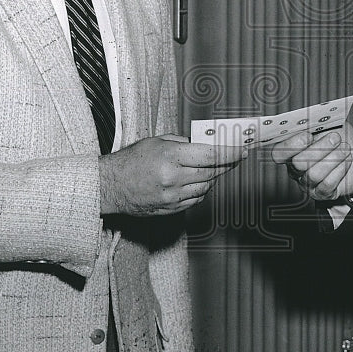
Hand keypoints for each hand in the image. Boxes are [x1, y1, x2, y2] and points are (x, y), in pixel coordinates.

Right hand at [99, 134, 244, 215]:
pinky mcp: (170, 209)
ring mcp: (172, 197)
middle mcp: (174, 179)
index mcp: (171, 157)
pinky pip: (195, 200)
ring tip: (212, 168)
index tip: (242, 150)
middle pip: (212, 173)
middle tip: (234, 158)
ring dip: (213, 177)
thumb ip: (182, 143)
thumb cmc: (131, 160)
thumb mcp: (157, 142)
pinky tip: (197, 182)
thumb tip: (205, 145)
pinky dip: (201, 191)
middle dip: (226, 164)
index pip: (211, 155)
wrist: (109, 186)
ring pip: (206, 188)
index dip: (230, 153)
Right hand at [271, 123, 352, 200]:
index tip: (308, 135)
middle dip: (319, 149)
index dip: (291, 145)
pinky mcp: (322, 192)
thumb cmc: (340, 136)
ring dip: (333, 159)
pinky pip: (327, 185)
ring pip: (313, 174)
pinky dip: (340, 170)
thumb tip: (315, 117)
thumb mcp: (329, 124)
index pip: (279, 152)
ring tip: (346, 148)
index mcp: (292, 149)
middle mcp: (296, 168)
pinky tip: (347, 160)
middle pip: (298, 163)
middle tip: (335, 137)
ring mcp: (308, 182)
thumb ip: (318, 121)